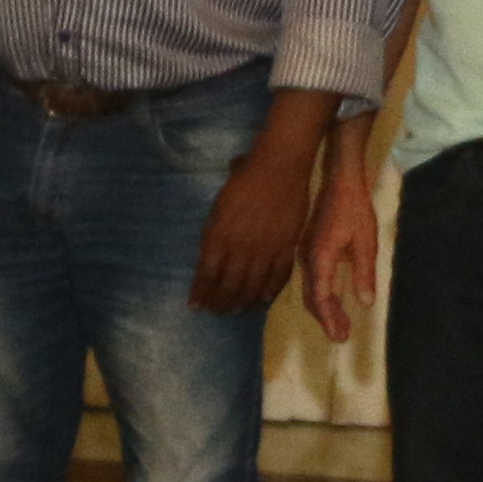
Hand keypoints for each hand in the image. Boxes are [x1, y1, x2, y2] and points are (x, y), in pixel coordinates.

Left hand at [193, 132, 320, 312]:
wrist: (279, 168)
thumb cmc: (244, 179)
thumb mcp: (218, 206)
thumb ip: (214, 231)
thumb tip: (210, 251)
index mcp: (218, 236)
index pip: (206, 273)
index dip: (201, 292)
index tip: (196, 306)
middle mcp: (240, 248)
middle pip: (228, 285)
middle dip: (220, 302)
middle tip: (216, 313)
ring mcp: (264, 250)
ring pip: (251, 286)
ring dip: (242, 302)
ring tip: (236, 311)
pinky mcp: (286, 248)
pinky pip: (277, 277)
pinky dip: (269, 292)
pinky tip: (262, 301)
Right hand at [301, 139, 384, 342]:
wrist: (339, 180)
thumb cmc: (355, 208)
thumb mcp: (366, 241)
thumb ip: (364, 272)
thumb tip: (364, 302)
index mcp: (320, 257)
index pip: (321, 296)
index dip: (329, 319)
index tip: (339, 337)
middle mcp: (307, 258)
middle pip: (312, 297)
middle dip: (326, 318)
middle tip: (341, 336)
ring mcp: (305, 253)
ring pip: (310, 289)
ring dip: (324, 308)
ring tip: (339, 324)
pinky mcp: (309, 249)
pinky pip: (311, 279)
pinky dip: (321, 295)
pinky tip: (331, 300)